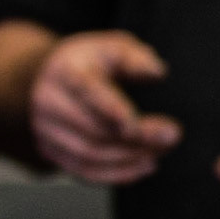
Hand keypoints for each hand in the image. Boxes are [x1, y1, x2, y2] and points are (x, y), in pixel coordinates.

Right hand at [30, 31, 181, 183]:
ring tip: (163, 150)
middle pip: (92, 129)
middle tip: (173, 135)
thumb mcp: (113, 45)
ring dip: (130, 157)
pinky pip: (83, 171)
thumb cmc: (92, 59)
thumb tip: (157, 72)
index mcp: (67, 72)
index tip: (137, 123)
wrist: (48, 77)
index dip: (113, 109)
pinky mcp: (50, 151)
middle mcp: (50, 103)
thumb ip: (136, 57)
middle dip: (136, 137)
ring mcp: (46, 130)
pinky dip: (117, 173)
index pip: (89, 92)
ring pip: (88, 154)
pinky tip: (145, 166)